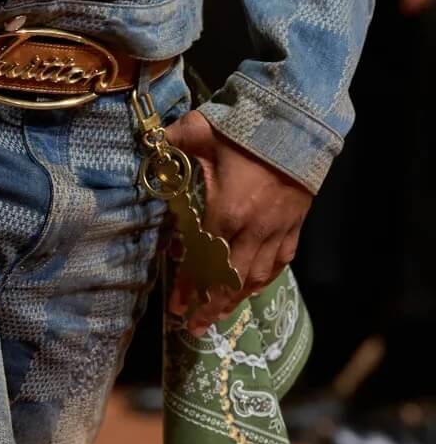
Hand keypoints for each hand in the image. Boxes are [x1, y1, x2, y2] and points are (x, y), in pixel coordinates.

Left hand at [162, 109, 312, 335]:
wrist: (298, 117)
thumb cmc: (244, 126)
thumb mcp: (198, 131)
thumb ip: (169, 146)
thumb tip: (145, 151)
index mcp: (228, 210)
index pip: (203, 258)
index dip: (189, 285)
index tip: (176, 306)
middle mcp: (255, 229)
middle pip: (231, 279)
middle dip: (210, 305)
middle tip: (193, 326)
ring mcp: (279, 229)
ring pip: (257, 276)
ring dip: (236, 299)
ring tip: (219, 315)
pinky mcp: (297, 223)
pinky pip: (281, 262)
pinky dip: (265, 278)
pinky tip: (254, 286)